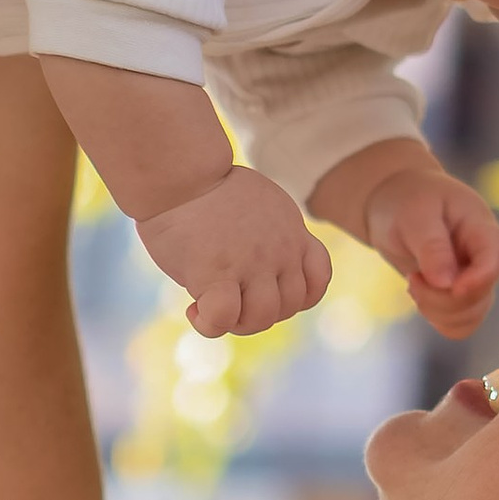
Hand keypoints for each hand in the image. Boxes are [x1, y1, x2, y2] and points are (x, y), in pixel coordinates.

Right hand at [138, 166, 330, 337]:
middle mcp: (280, 250)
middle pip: (288, 307)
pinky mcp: (217, 273)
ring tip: (210, 306)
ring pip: (262, 318)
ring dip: (236, 322)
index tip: (262, 288)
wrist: (181, 174)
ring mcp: (252, 263)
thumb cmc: (208, 187)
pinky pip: (223, 319)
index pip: (317, 280)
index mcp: (293, 233)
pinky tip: (194, 310)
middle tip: (227, 297)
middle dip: (258, 312)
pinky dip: (209, 325)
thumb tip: (255, 270)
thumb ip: (269, 235)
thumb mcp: (259, 204)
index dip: (293, 296)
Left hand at [358, 160, 498, 335]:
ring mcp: (475, 280)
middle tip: (413, 278)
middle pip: (479, 297)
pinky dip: (435, 318)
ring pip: (469, 317)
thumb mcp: (415, 215)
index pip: (496, 259)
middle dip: (440, 298)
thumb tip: (447, 284)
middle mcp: (486, 259)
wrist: (395, 203)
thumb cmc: (408, 200)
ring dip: (435, 310)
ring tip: (414, 282)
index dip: (478, 280)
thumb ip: (432, 247)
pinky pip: (458, 325)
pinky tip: (421, 294)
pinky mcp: (460, 297)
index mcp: (483, 230)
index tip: (450, 287)